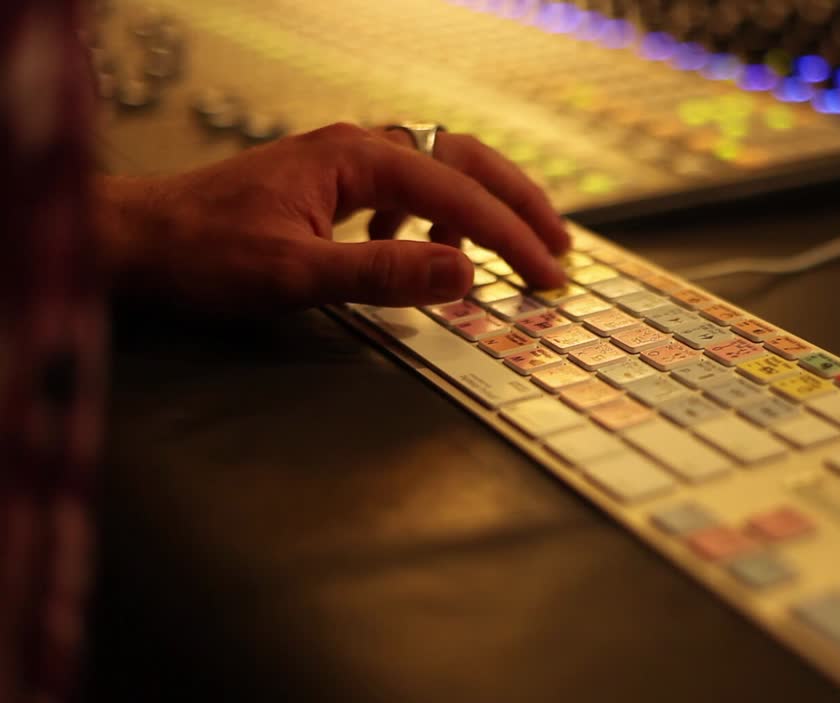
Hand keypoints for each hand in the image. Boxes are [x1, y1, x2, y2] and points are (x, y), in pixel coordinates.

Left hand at [96, 123, 570, 312]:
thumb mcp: (295, 274)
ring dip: (485, 206)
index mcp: (356, 159)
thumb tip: (466, 275)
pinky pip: (407, 188)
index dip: (512, 238)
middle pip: (465, 160)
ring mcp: (344, 161)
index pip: (458, 196)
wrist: (136, 239)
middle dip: (520, 202)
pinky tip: (426, 253)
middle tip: (561, 247)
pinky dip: (437, 218)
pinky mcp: (331, 182)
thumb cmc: (201, 254)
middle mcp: (357, 146)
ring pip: (439, 168)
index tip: (549, 276)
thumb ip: (384, 274)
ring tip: (513, 249)